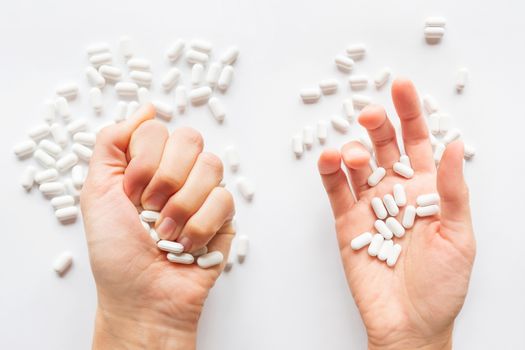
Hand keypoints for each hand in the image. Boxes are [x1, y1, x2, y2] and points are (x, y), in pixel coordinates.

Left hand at [81, 104, 234, 349]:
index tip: (129, 192)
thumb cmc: (116, 252)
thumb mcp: (95, 192)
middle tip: (149, 208)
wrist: (141, 296)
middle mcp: (178, 172)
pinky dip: (200, 227)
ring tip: (166, 232)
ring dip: (182, 206)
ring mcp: (203, 192)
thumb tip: (145, 108)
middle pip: (190, 139)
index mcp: (147, 163)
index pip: (156, 129)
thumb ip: (111, 143)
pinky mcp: (224, 215)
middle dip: (165, 178)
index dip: (143, 160)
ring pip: (212, 166)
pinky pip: (224, 199)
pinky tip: (187, 245)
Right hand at [318, 79, 474, 349]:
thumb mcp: (459, 235)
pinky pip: (336, 191)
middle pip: (384, 145)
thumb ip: (452, 190)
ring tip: (353, 152)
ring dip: (352, 149)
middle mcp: (397, 191)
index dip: (411, 113)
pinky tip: (330, 160)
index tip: (402, 86)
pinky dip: (330, 173)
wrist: (410, 323)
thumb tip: (454, 145)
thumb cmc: (442, 284)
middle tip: (370, 113)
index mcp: (427, 189)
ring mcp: (370, 205)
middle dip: (377, 124)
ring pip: (357, 164)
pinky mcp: (347, 222)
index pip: (418, 141)